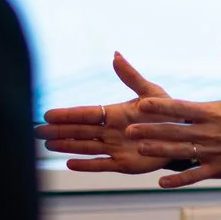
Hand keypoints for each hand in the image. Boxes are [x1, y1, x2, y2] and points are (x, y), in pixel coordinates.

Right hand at [35, 52, 172, 173]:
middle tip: (37, 131)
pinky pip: (101, 164)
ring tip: (47, 145)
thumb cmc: (167, 112)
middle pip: (80, 131)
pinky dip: (86, 164)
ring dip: (67, 146)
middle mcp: (111, 131)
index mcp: (115, 113)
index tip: (49, 114)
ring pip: (86, 147)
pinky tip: (68, 163)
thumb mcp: (151, 92)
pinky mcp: (124, 164)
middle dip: (59, 131)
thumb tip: (115, 54)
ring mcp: (115, 148)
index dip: (68, 115)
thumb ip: (131, 77)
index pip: (86, 114)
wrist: (183, 135)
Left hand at [126, 41, 220, 187]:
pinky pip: (195, 175)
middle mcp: (210, 132)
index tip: (142, 103)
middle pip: (175, 130)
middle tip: (129, 130)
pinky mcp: (218, 169)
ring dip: (159, 151)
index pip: (182, 108)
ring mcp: (213, 152)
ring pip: (181, 151)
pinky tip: (161, 183)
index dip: (162, 106)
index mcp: (212, 112)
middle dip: (152, 130)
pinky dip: (179, 180)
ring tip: (140, 149)